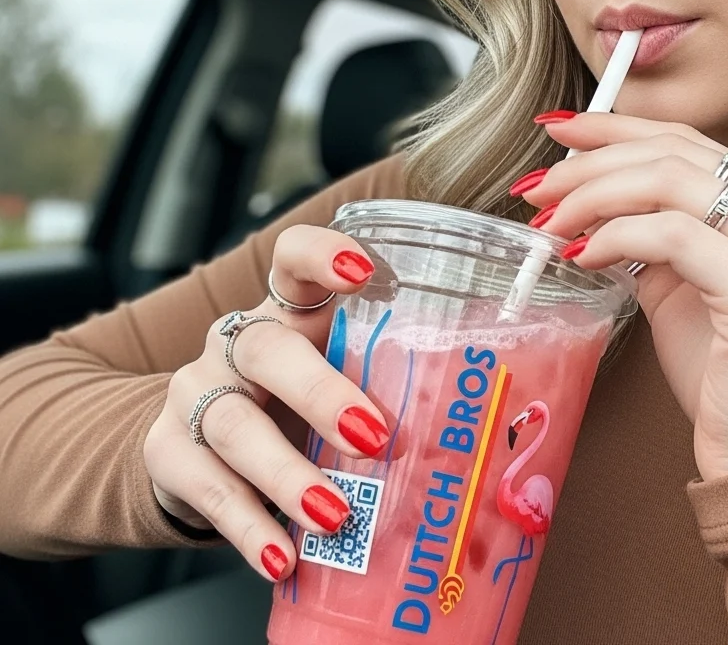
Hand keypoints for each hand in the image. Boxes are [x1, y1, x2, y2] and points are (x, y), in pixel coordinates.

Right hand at [143, 225, 390, 581]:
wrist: (198, 444)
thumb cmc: (292, 404)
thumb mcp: (334, 381)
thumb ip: (383, 391)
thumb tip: (473, 438)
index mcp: (286, 312)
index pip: (293, 259)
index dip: (323, 255)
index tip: (364, 271)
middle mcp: (236, 342)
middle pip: (268, 349)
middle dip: (320, 393)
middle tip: (373, 436)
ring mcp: (196, 392)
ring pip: (235, 424)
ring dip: (288, 474)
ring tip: (335, 514)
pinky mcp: (167, 451)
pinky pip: (207, 488)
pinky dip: (248, 526)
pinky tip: (281, 557)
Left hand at [518, 112, 727, 481]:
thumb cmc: (725, 373)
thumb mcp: (681, 285)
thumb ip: (647, 234)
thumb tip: (582, 197)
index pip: (685, 140)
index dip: (615, 128)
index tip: (557, 130)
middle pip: (672, 153)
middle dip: (589, 163)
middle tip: (536, 189)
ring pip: (669, 183)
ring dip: (592, 196)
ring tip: (549, 225)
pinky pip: (673, 236)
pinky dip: (615, 237)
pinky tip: (582, 256)